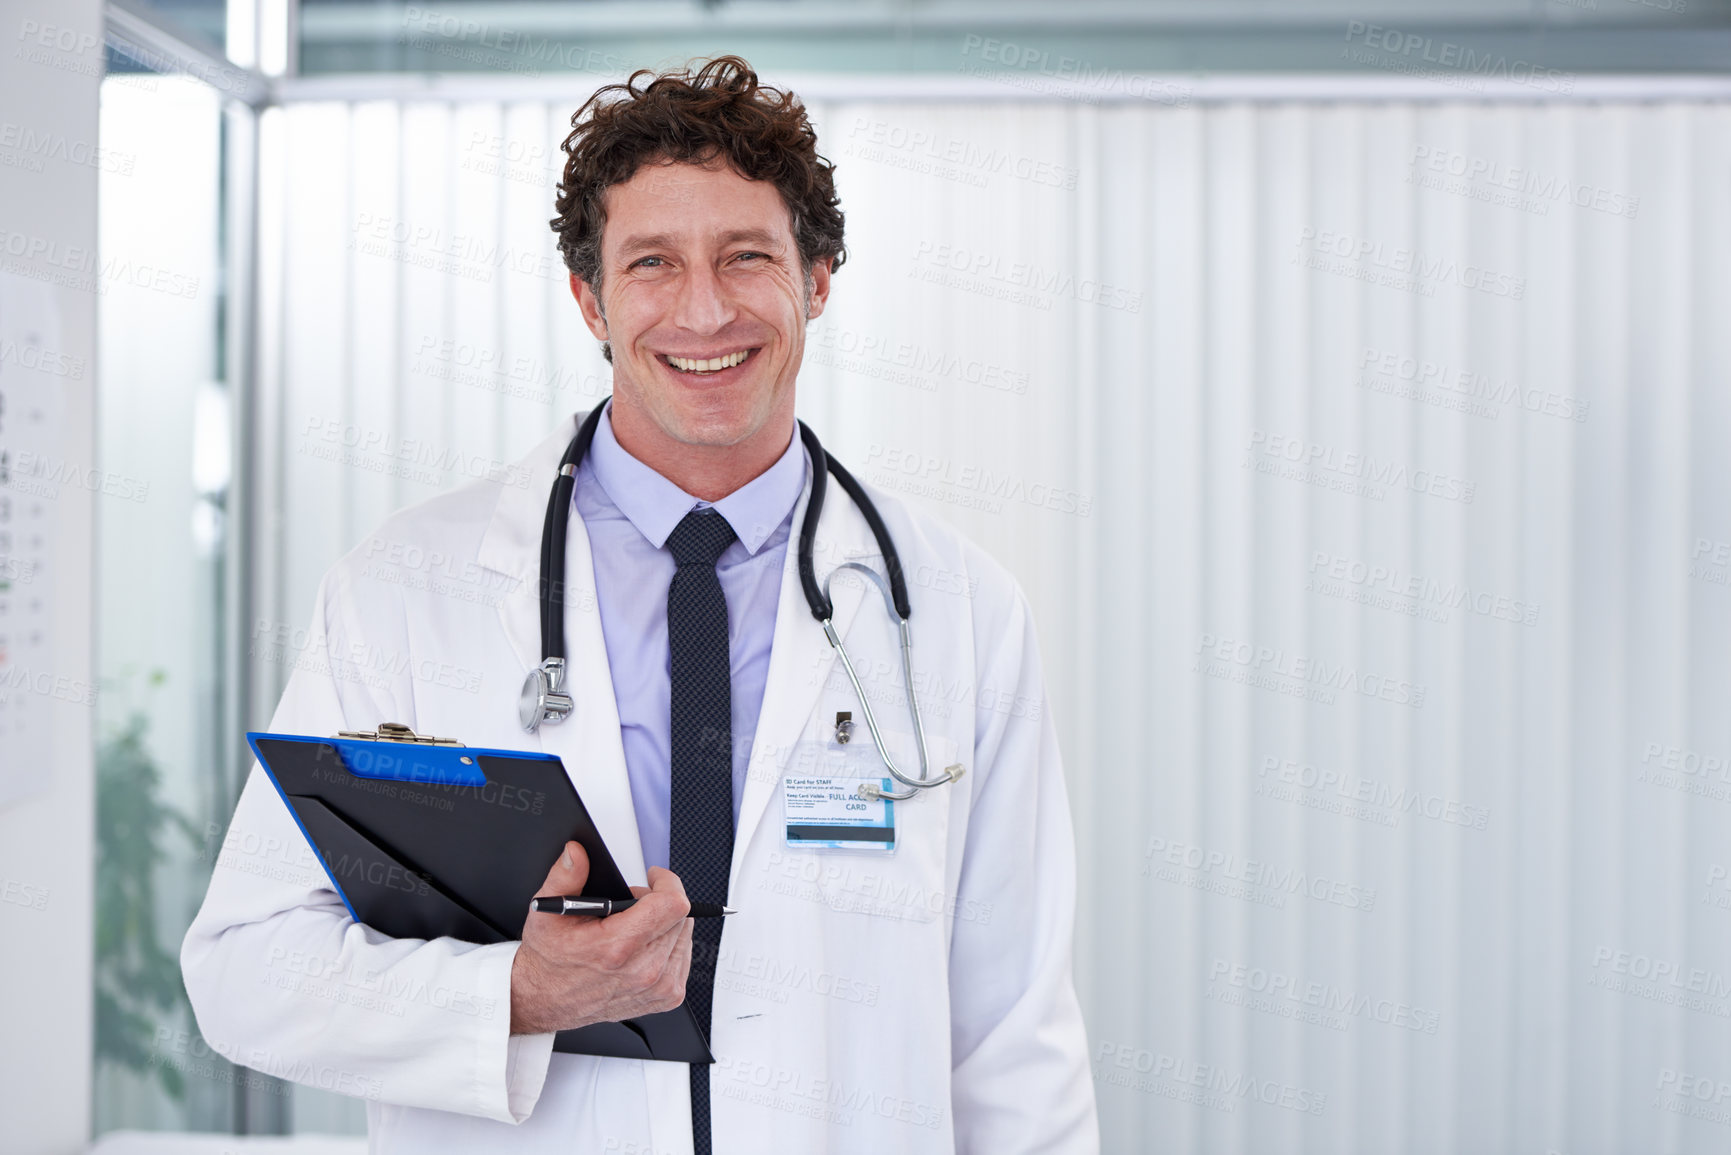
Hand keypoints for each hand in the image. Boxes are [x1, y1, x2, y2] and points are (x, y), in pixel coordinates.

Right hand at [509, 841, 693, 1034]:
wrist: (546, 1000)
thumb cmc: (549, 960)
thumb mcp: (548, 912)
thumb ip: (565, 877)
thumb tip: (577, 853)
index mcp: (618, 948)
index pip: (673, 905)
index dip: (667, 883)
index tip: (654, 878)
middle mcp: (643, 970)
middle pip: (680, 916)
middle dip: (659, 901)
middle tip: (632, 905)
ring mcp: (658, 987)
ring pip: (684, 934)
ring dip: (666, 923)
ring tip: (635, 927)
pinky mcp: (666, 997)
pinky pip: (684, 956)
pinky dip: (670, 944)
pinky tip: (644, 946)